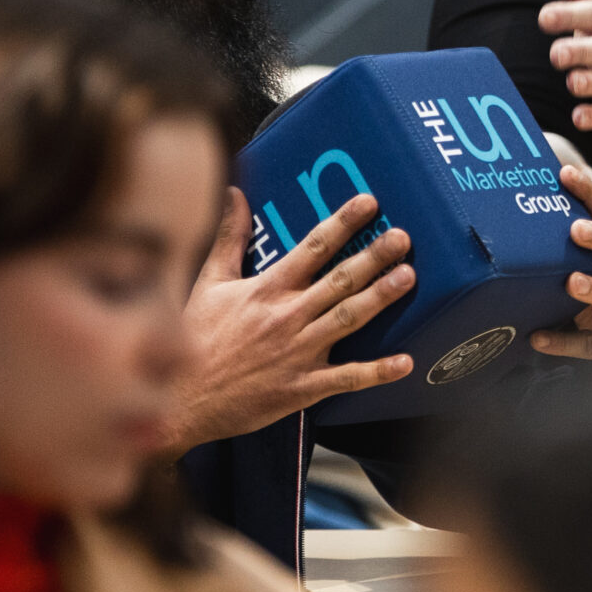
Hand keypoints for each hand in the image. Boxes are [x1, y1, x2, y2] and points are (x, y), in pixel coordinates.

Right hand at [176, 187, 415, 443]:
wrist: (183, 398)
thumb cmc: (196, 339)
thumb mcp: (209, 283)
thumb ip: (228, 238)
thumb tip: (232, 192)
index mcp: (267, 289)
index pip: (312, 248)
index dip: (342, 223)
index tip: (368, 203)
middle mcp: (287, 316)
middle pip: (339, 280)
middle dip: (373, 256)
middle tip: (403, 237)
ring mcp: (298, 352)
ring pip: (348, 319)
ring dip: (380, 298)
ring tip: (408, 277)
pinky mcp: (303, 387)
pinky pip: (346, 378)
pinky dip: (377, 371)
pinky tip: (405, 362)